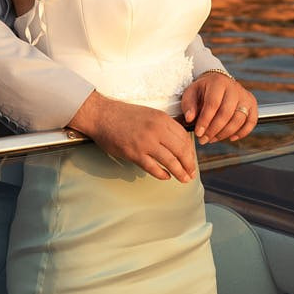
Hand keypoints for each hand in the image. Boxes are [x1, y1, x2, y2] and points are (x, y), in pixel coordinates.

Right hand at [67, 92, 195, 182]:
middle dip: (189, 164)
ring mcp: (145, 142)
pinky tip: (166, 177)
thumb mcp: (149, 114)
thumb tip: (177, 142)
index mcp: (162, 119)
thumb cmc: (124, 115)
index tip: (191, 158)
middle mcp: (156, 130)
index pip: (184, 137)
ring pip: (170, 161)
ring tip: (184, 179)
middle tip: (191, 172)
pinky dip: (162, 174)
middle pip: (181, 150)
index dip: (190, 150)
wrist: (102, 115)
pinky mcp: (134, 153)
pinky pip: (153, 168)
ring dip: (180, 172)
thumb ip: (163, 126)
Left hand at [182, 70, 257, 143]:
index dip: (205, 120)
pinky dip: (242, 132)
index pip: (213, 103)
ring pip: (239, 119)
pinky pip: (251, 121)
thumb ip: (188, 105)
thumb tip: (189, 119)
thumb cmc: (203, 90)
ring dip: (225, 133)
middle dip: (214, 130)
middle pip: (227, 113)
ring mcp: (245, 96)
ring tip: (212, 139)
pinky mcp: (252, 103)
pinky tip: (231, 138)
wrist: (217, 83)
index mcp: (218, 82)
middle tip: (204, 139)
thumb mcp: (191, 93)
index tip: (198, 133)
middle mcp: (234, 87)